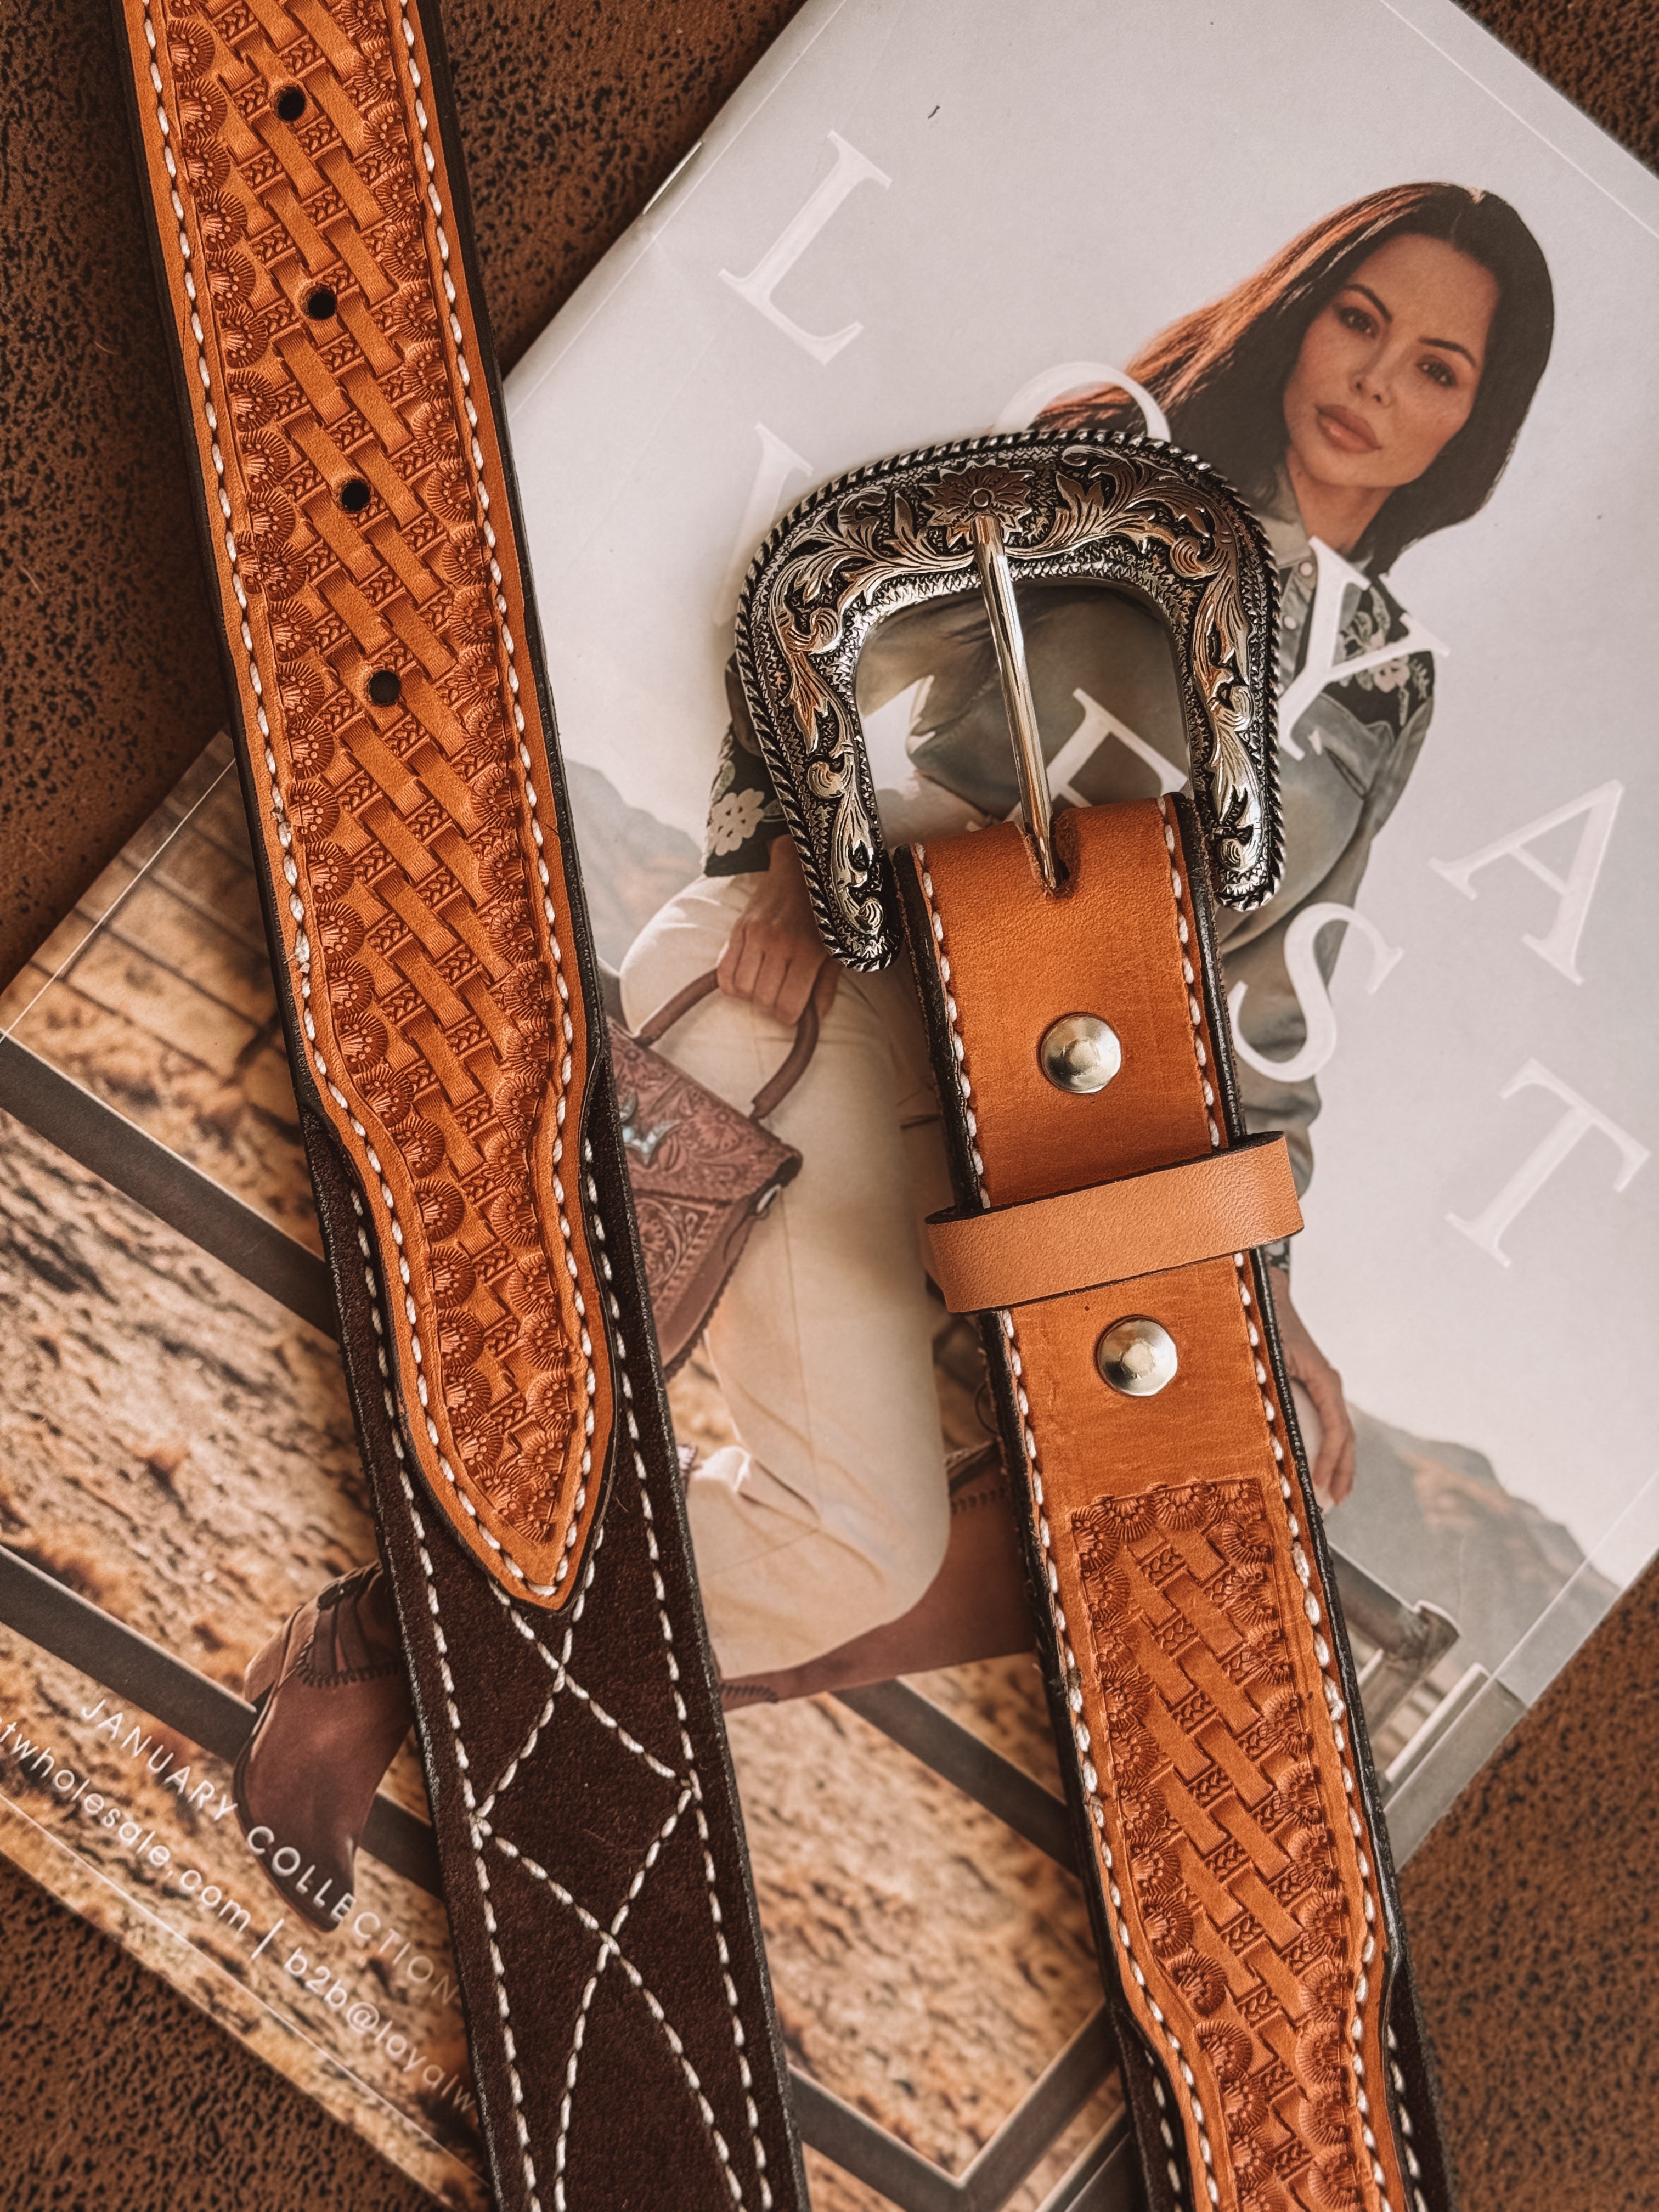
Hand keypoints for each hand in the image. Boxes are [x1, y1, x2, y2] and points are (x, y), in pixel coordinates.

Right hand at [716, 835, 836, 1024]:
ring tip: (764, 984)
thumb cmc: (825, 914)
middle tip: (780, 995)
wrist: (802, 870)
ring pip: (741, 989)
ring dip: (751, 995)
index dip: (789, 1017)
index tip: (794, 1011)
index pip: (788, 1007)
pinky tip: (746, 978)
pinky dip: (731, 984)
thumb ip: (826, 987)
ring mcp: (755, 934)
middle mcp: (780, 943)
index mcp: (808, 952)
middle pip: (763, 1001)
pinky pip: (723, 972)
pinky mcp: (739, 927)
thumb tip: (815, 1019)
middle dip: (771, 1006)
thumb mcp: (837, 950)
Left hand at [1271, 1273, 1355, 1508]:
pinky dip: (1327, 1448)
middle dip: (1341, 1472)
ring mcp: (1324, 1389)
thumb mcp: (1268, 1361)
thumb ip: (1271, 1392)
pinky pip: (1327, 1424)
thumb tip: (1267, 1431)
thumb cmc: (1264, 1328)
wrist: (1268, 1299)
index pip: (1337, 1430)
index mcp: (1325, 1381)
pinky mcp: (1314, 1390)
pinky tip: (1317, 1467)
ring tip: (1332, 1495)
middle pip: (1345, 1438)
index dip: (1331, 1461)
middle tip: (1332, 1503)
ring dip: (1338, 1465)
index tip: (1321, 1487)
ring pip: (1339, 1433)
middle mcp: (1330, 1386)